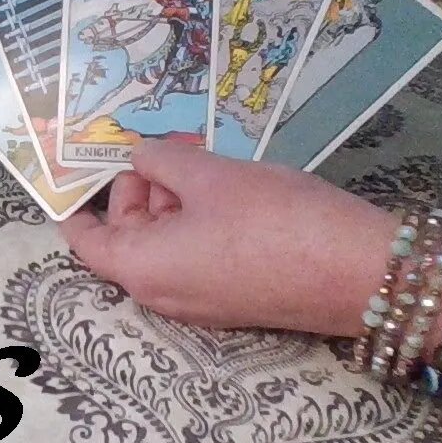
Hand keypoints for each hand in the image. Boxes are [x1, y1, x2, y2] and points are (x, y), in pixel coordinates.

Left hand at [58, 140, 394, 334]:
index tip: (83, 167)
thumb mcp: (211, 176)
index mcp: (140, 269)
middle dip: (140, 186)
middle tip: (166, 141)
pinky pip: (196, 253)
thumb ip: (164, 160)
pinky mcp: (233, 297)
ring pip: (165, 241)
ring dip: (174, 197)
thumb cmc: (274, 221)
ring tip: (201, 154)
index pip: (85, 240)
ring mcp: (198, 301)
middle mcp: (160, 294)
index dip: (80, 202)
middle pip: (127, 235)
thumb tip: (142, 157)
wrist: (361, 274)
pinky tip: (226, 183)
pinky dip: (198, 217)